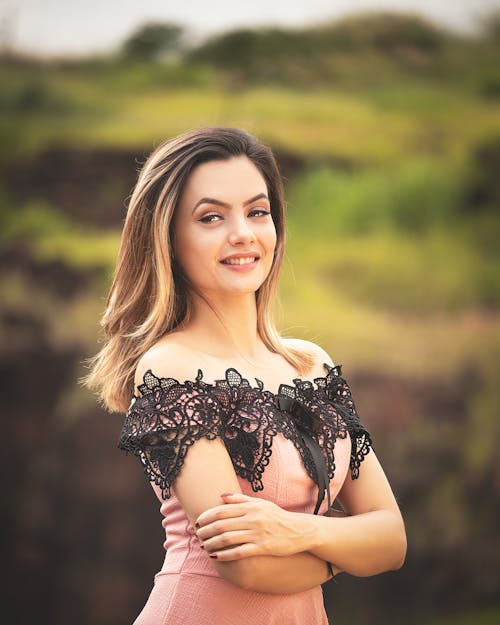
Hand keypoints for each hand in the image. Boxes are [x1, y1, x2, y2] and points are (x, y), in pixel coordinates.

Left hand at [194, 493, 309, 560]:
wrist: (299, 530)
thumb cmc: (277, 516)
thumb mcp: (261, 503)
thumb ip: (240, 499)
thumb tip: (221, 496)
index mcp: (251, 506)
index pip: (222, 510)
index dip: (207, 516)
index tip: (198, 521)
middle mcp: (253, 518)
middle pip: (222, 524)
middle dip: (206, 530)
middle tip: (197, 535)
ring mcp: (258, 533)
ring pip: (227, 538)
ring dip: (212, 543)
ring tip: (203, 546)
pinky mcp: (263, 547)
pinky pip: (239, 552)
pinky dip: (225, 555)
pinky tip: (215, 557)